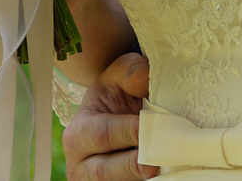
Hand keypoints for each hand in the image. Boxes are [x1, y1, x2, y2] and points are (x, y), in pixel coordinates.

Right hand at [64, 51, 156, 180]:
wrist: (112, 119)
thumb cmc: (114, 97)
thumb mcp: (117, 77)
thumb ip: (129, 71)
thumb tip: (142, 78)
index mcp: (77, 133)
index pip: (102, 135)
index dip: (129, 132)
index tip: (154, 128)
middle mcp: (80, 164)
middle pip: (105, 171)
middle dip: (134, 165)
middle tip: (158, 162)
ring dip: (141, 177)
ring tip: (163, 166)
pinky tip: (164, 172)